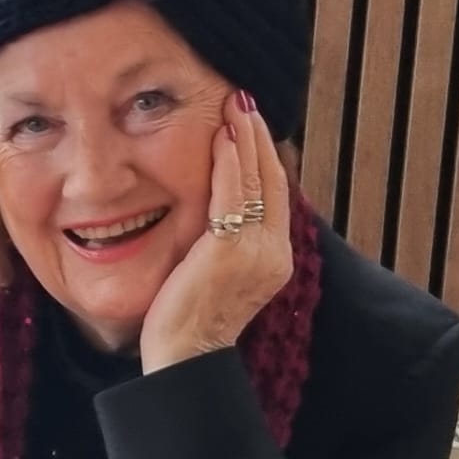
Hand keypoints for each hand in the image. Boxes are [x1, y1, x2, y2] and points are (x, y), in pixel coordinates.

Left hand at [140, 89, 293, 373]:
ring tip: (235, 105)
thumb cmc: (188, 321)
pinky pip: (233, 194)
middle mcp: (273, 252)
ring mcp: (256, 251)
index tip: (251, 125)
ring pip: (256, 181)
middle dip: (259, 137)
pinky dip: (230, 162)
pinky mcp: (230, 249)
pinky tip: (223, 135)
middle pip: (272, 180)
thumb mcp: (216, 275)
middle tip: (245, 101)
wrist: (184, 357)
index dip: (264, 157)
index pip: (274, 195)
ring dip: (246, 138)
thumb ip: (224, 242)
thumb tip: (218, 212)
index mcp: (274, 258)